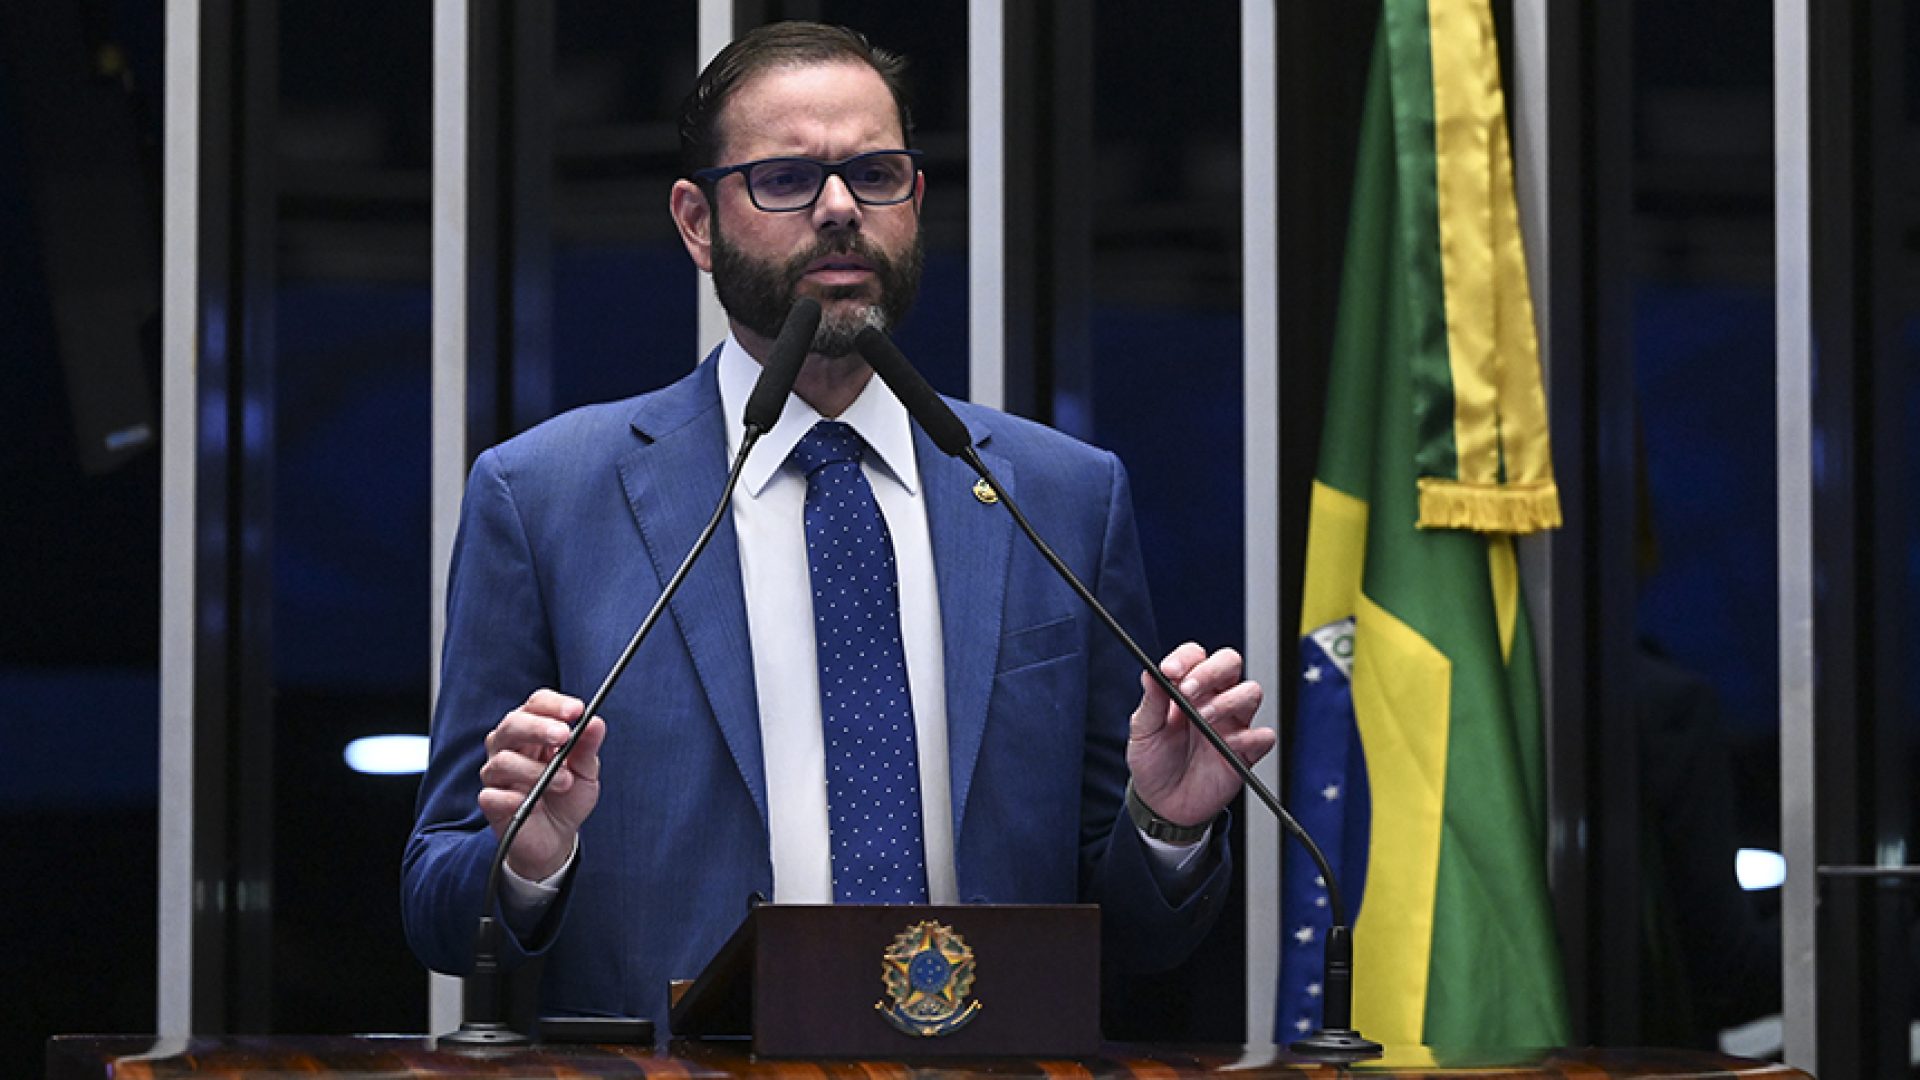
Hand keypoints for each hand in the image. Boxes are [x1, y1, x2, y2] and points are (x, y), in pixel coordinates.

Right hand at [476, 688, 605, 880]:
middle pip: (512, 724)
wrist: (556, 837)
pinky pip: (492, 795)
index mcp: (533, 731)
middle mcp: (509, 747)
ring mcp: (496, 774)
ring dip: (536, 769)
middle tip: (564, 736)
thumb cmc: (568, 796)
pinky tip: (532, 803)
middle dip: (538, 727)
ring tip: (565, 782)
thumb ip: (587, 747)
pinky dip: (514, 798)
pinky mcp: (491, 802)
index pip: (536, 704)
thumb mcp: (586, 771)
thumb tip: (595, 722)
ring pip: (503, 760)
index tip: (577, 711)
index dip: (554, 704)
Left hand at [1125, 643, 1273, 827]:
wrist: (1164, 805)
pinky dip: (1251, 738)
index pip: (1195, 656)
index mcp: (1187, 688)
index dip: (1186, 658)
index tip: (1170, 671)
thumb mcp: (1143, 732)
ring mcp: (1232, 723)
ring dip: (1227, 702)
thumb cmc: (1154, 763)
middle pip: (1230, 663)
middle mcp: (1213, 699)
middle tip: (1188, 691)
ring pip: (1251, 692)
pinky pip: (1264, 736)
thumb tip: (1150, 673)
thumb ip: (1151, 702)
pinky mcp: (1246, 751)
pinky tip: (1229, 746)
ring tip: (1204, 719)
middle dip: (1211, 671)